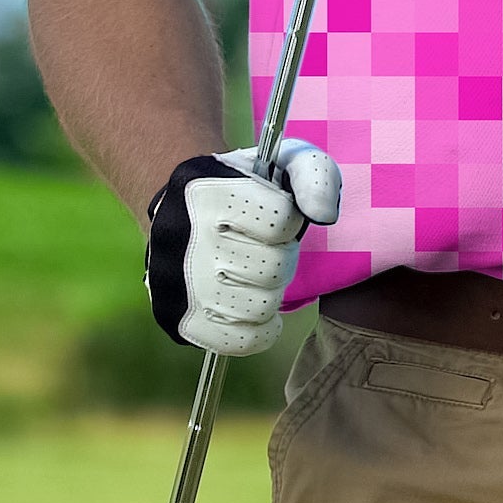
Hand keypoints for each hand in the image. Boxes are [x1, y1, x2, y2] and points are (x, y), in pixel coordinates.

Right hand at [144, 139, 341, 354]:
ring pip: (259, 307)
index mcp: (210, 193)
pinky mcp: (178, 320)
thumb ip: (316, 176)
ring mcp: (177, 286)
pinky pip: (240, 342)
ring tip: (256, 273)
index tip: (276, 215)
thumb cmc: (246, 185)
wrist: (182, 205)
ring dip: (270, 291)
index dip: (290, 219)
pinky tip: (255, 305)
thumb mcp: (285, 161)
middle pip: (273, 269)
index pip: (281, 221)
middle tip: (266, 247)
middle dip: (282, 256)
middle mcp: (186, 240)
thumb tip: (324, 216)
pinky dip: (259, 329)